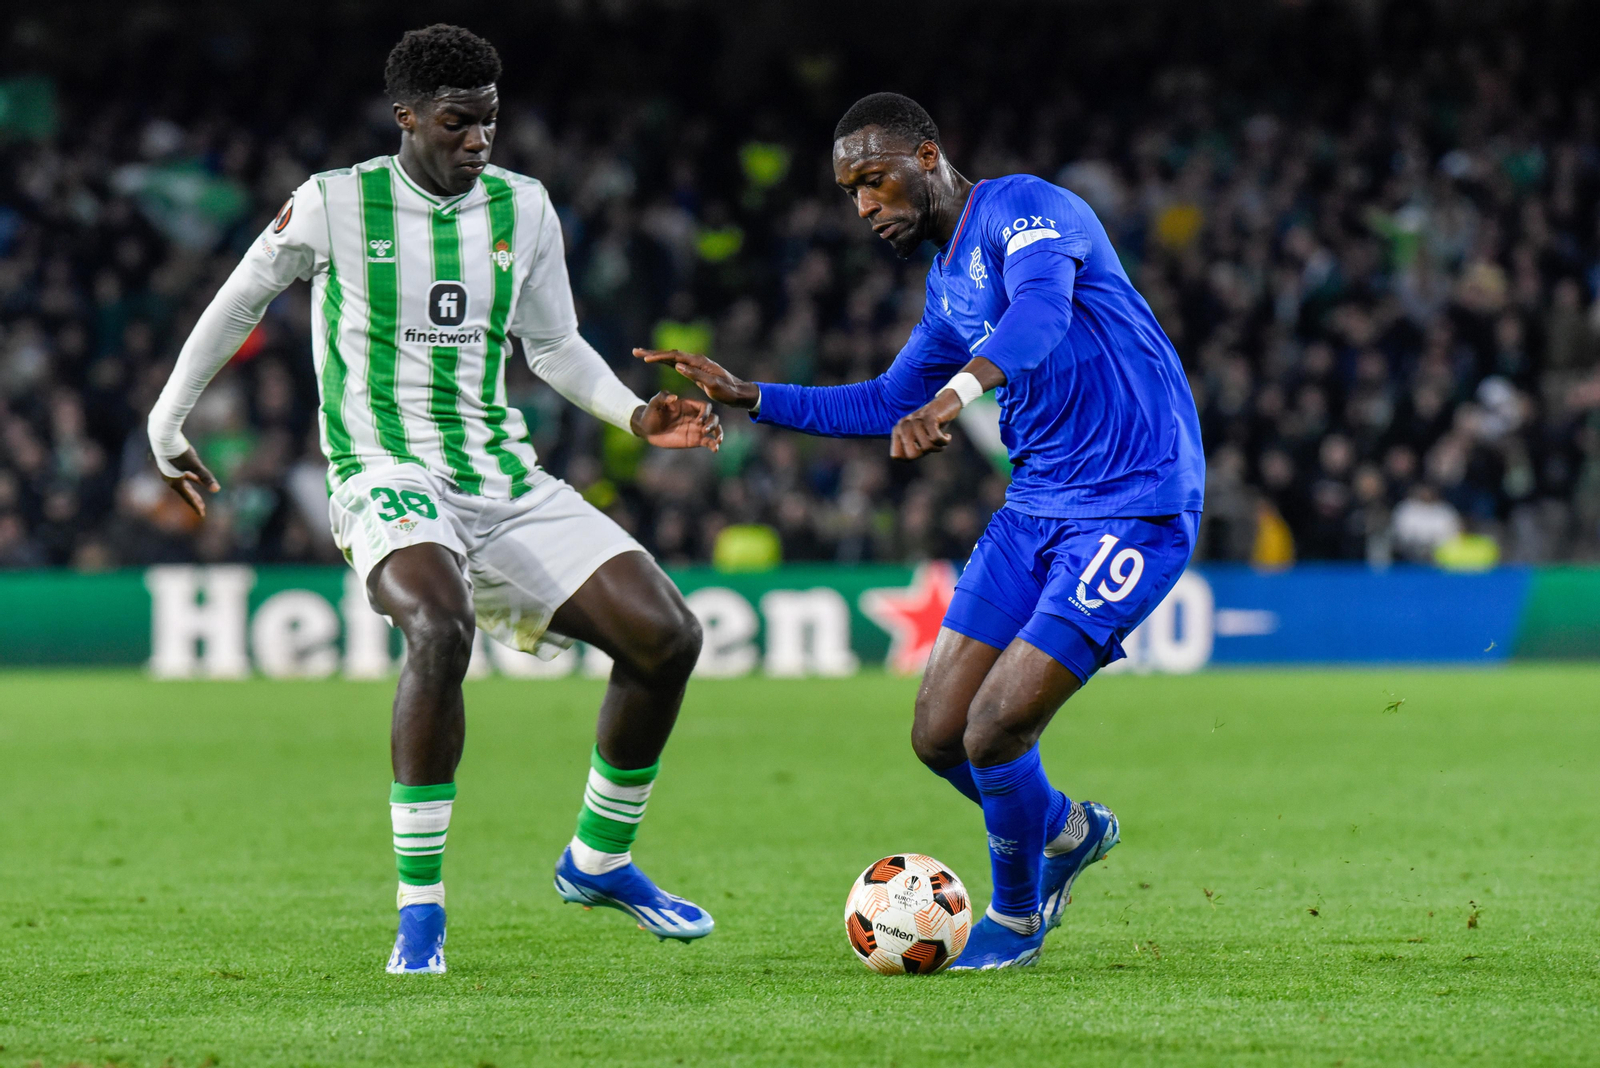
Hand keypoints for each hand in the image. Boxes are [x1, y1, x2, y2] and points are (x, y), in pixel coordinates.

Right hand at [159, 446, 220, 517]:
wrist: (163, 437)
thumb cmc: (179, 452)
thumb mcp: (195, 465)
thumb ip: (206, 477)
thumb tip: (217, 490)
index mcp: (175, 482)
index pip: (188, 498)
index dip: (196, 506)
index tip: (203, 515)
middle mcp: (170, 479)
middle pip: (186, 493)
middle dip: (195, 501)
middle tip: (203, 509)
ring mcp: (170, 472)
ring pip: (185, 485)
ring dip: (193, 491)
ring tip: (200, 498)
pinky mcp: (172, 465)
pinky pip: (183, 476)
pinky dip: (191, 479)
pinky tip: (197, 479)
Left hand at [630, 391, 722, 450]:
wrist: (647, 428)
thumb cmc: (651, 413)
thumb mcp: (655, 403)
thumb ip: (663, 397)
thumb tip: (674, 397)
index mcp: (689, 406)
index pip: (704, 406)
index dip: (705, 413)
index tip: (698, 421)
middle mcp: (695, 416)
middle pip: (713, 417)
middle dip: (712, 424)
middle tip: (704, 431)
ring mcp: (696, 428)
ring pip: (714, 429)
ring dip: (718, 433)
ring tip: (718, 441)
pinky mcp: (694, 440)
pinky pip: (708, 442)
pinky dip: (713, 445)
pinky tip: (715, 449)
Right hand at [633, 348, 759, 408]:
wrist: (738, 392)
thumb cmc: (727, 391)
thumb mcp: (712, 385)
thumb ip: (695, 375)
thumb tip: (678, 366)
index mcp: (698, 362)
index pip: (674, 357)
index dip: (659, 357)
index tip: (645, 359)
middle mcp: (695, 360)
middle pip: (670, 354)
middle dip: (652, 353)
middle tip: (635, 351)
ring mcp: (695, 364)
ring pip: (671, 357)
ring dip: (656, 356)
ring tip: (641, 355)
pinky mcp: (695, 370)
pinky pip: (676, 363)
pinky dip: (664, 362)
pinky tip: (658, 362)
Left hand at [890, 390, 963, 460]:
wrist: (946, 403)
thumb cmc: (931, 426)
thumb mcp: (918, 438)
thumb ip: (911, 450)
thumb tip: (907, 460)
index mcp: (898, 431)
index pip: (896, 456)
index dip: (910, 458)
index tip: (919, 450)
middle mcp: (903, 425)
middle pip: (912, 455)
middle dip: (925, 454)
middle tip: (932, 445)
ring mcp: (916, 420)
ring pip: (926, 448)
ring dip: (938, 447)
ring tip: (941, 439)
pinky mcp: (929, 418)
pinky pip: (936, 439)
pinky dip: (944, 441)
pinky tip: (948, 436)